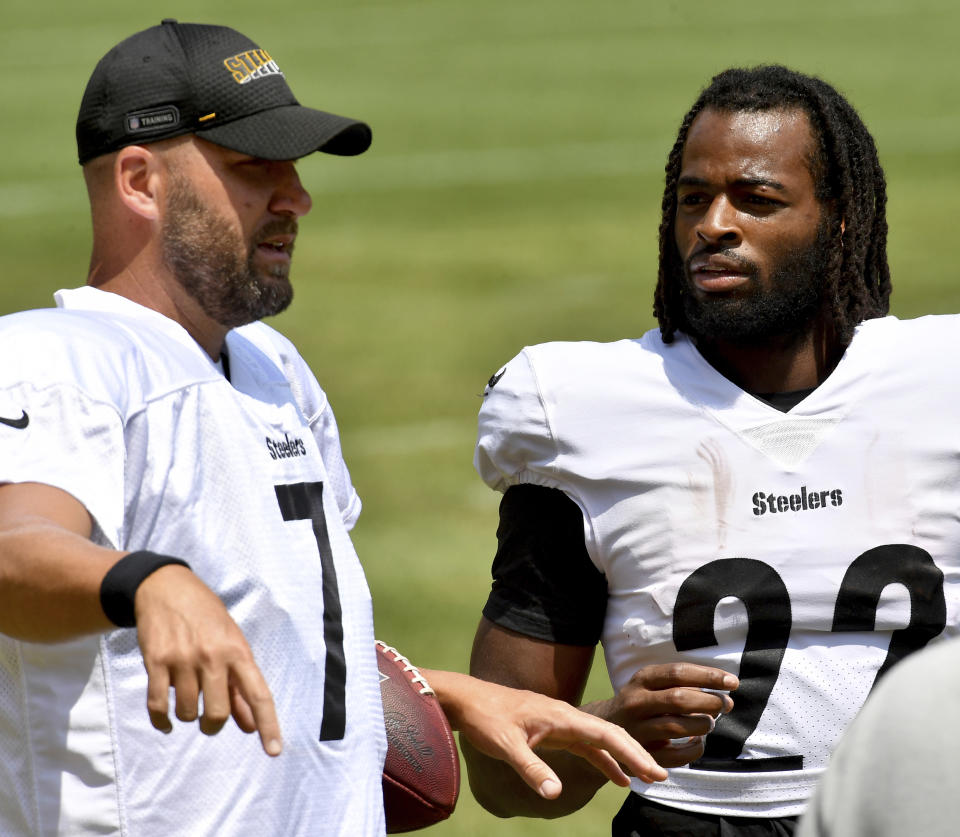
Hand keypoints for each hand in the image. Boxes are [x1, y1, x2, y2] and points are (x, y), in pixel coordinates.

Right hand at [133, 565, 281, 756]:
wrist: (167, 588)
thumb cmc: (207, 618)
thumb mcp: (232, 642)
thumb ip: (240, 685)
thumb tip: (249, 726)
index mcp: (238, 651)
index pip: (258, 694)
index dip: (268, 725)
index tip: (274, 750)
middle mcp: (213, 657)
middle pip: (218, 713)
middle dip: (213, 725)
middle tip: (210, 719)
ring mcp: (183, 659)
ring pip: (188, 712)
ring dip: (188, 716)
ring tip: (188, 699)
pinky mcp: (156, 662)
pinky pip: (158, 706)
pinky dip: (162, 720)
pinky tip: (167, 719)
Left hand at [424, 670, 667, 798]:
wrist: (467, 699)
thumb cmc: (486, 718)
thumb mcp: (506, 745)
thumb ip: (531, 768)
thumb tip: (555, 793)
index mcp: (561, 716)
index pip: (606, 734)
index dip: (632, 753)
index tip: (653, 770)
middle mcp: (565, 716)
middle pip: (609, 735)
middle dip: (636, 754)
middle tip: (661, 776)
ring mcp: (559, 723)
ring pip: (599, 741)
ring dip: (622, 758)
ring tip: (645, 778)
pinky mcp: (551, 730)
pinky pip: (585, 746)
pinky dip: (603, 760)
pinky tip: (615, 776)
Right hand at [587, 662, 737, 766]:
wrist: (604, 726)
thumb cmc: (641, 702)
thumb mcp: (651, 684)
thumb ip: (682, 684)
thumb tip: (723, 692)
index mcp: (642, 679)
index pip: (679, 673)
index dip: (708, 676)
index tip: (732, 682)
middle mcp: (637, 701)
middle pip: (679, 699)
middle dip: (710, 701)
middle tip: (727, 704)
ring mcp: (637, 729)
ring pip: (677, 727)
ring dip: (702, 725)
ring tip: (710, 723)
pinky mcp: (641, 753)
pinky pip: (675, 755)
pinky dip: (693, 750)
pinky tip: (698, 742)